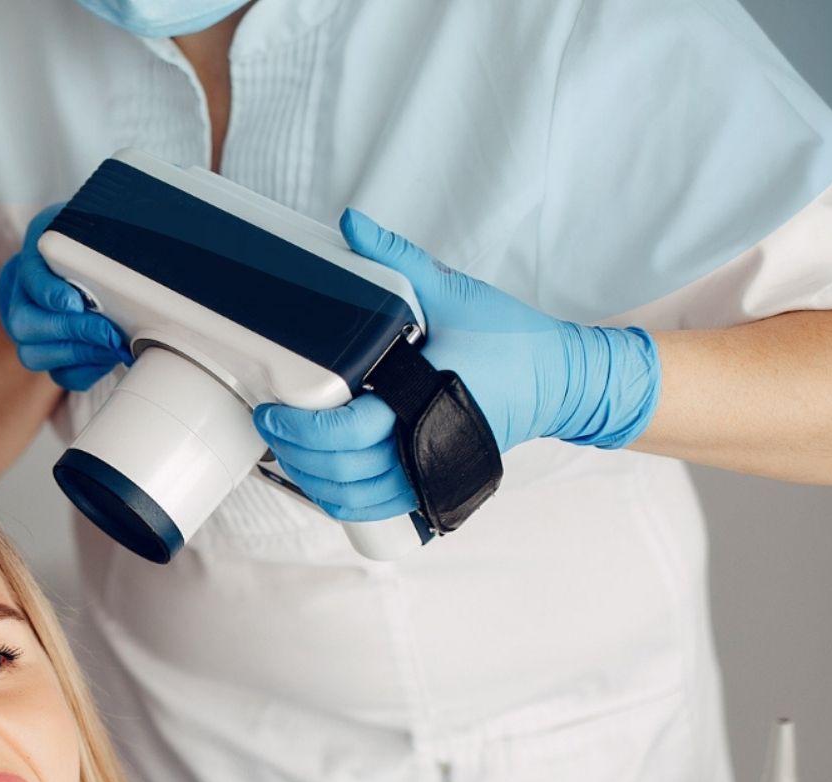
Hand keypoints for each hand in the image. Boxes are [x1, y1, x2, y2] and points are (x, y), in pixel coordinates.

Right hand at [0, 203, 134, 391]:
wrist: (85, 266)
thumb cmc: (93, 246)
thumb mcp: (96, 226)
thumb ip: (107, 229)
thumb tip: (140, 240)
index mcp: (33, 259)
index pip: (29, 277)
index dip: (49, 293)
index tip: (75, 301)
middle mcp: (22, 297)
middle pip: (24, 325)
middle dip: (70, 331)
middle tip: (107, 330)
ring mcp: (31, 331)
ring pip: (34, 355)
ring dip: (79, 354)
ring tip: (114, 345)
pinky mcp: (50, 355)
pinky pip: (60, 375)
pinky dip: (86, 370)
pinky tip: (109, 358)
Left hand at [251, 208, 661, 521]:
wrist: (561, 379)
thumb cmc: (510, 338)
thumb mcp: (451, 291)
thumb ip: (398, 258)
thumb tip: (351, 224)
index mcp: (427, 399)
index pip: (351, 431)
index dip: (303, 429)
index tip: (273, 410)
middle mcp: (428, 444)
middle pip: (345, 471)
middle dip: (296, 454)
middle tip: (269, 428)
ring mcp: (434, 471)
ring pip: (359, 498)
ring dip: (315, 482)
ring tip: (287, 453)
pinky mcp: (439, 484)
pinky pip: (382, 508)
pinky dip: (346, 502)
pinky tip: (321, 480)